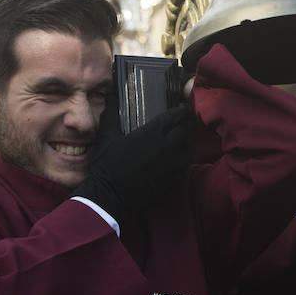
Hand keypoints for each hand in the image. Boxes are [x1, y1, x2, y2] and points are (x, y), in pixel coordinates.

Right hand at [71, 104, 195, 226]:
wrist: (109, 196)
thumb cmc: (106, 165)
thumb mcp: (106, 137)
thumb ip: (111, 115)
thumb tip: (111, 97)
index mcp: (151, 134)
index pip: (173, 117)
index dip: (181, 110)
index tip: (183, 106)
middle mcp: (165, 148)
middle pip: (185, 131)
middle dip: (188, 122)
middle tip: (187, 118)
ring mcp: (170, 166)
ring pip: (189, 151)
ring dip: (188, 142)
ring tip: (184, 139)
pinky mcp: (170, 181)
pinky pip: (184, 167)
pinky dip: (184, 160)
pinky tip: (178, 158)